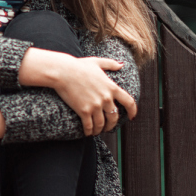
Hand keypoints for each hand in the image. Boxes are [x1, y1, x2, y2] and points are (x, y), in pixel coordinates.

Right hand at [19, 48, 137, 135]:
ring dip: (100, 130)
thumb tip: (122, 64)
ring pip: (102, 124)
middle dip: (111, 124)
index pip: (129, 102)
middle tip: (107, 127)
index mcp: (112, 87)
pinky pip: (89, 126)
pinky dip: (89, 131)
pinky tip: (88, 132)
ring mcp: (95, 105)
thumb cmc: (78, 66)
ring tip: (97, 131)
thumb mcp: (97, 62)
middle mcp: (106, 98)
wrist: (63, 72)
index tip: (131, 117)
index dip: (132, 111)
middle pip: (114, 117)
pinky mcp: (84, 111)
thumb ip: (111, 64)